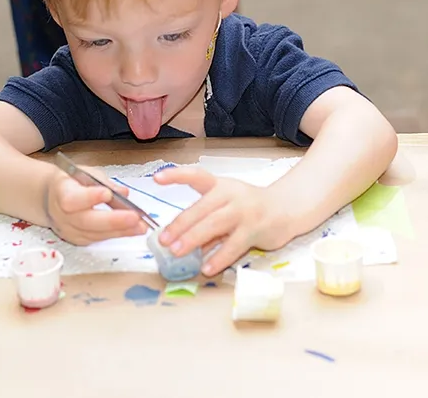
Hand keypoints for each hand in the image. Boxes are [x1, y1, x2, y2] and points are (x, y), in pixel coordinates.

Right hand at [44, 166, 147, 244]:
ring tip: (141, 226)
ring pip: (95, 234)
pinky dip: (116, 234)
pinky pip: (98, 239)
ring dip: (121, 231)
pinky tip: (132, 230)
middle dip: (113, 220)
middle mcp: (62, 214)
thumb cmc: (71, 182)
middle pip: (86, 221)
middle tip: (135, 217)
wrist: (51, 198)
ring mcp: (69, 230)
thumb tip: (123, 192)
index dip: (89, 197)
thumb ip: (103, 182)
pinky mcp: (78, 240)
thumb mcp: (85, 173)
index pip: (72, 198)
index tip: (107, 194)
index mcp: (60, 191)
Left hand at [153, 167, 287, 276]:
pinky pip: (234, 245)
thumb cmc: (248, 206)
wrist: (285, 208)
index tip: (157, 179)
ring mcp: (244, 211)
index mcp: (219, 185)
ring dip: (194, 239)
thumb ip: (204, 221)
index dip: (176, 176)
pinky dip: (219, 257)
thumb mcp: (225, 206)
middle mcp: (230, 194)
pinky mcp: (255, 229)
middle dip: (180, 225)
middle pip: (201, 208)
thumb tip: (179, 241)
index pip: (196, 175)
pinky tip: (206, 267)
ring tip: (177, 252)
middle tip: (163, 239)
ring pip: (214, 225)